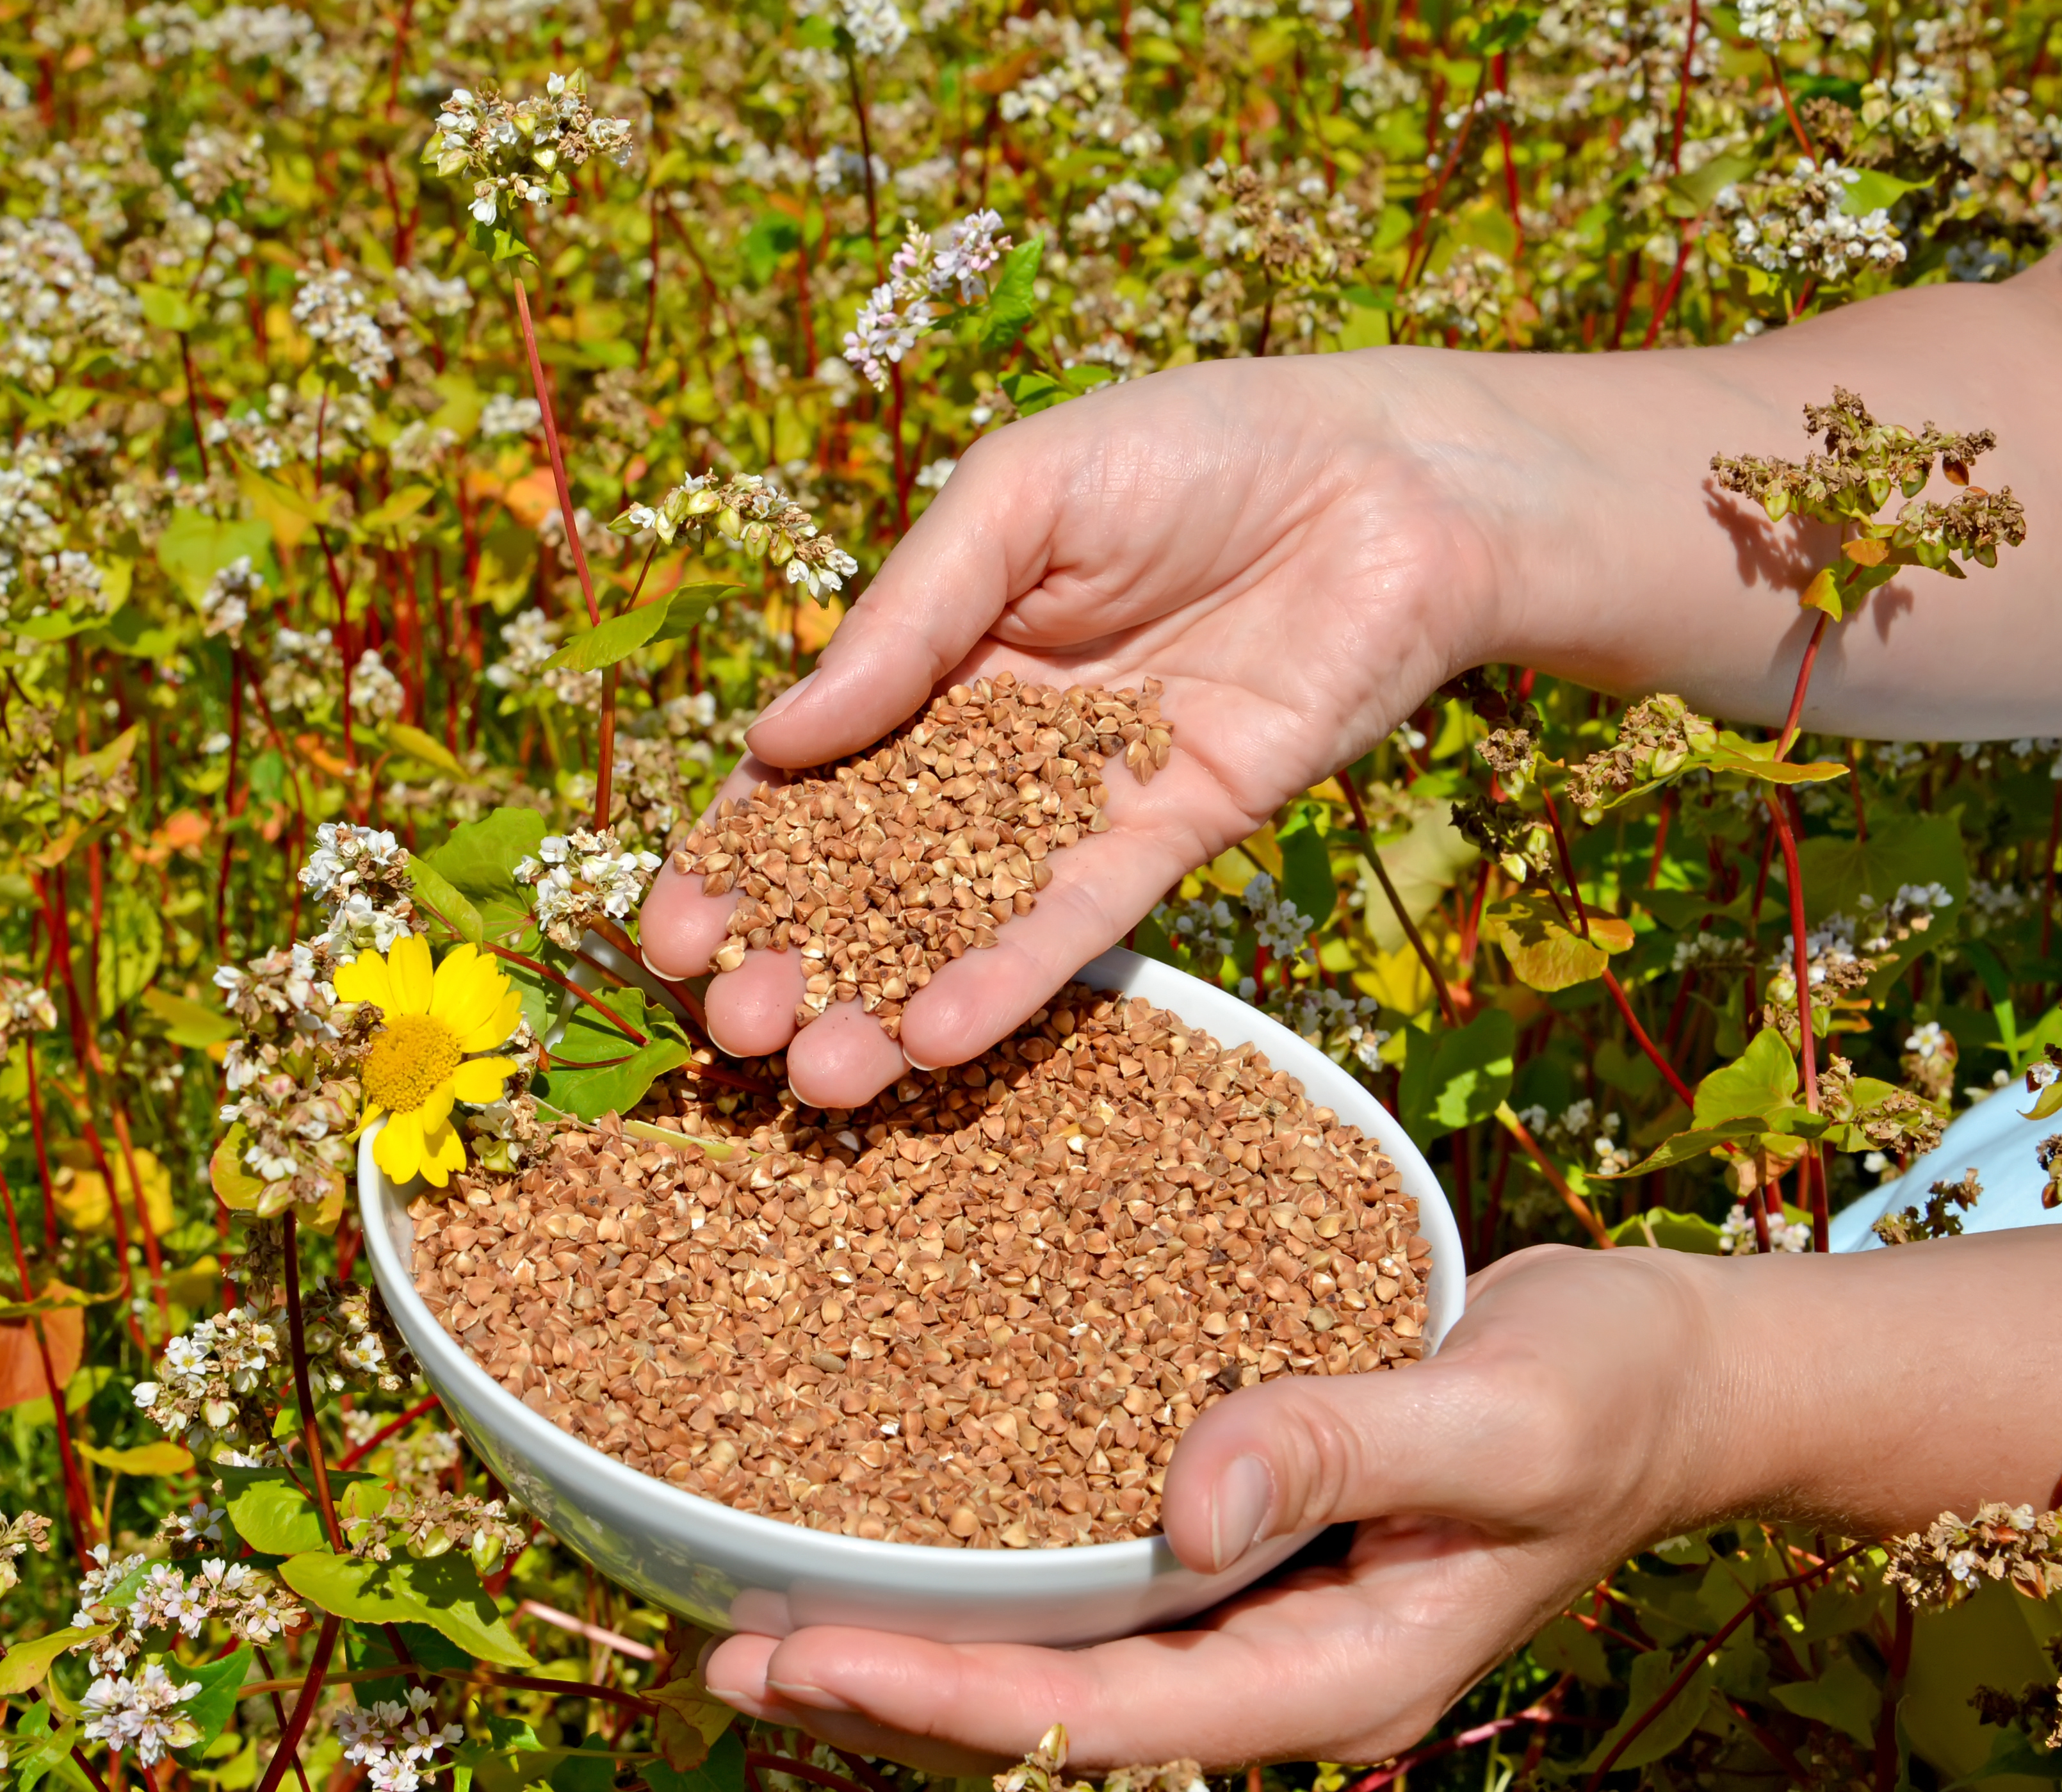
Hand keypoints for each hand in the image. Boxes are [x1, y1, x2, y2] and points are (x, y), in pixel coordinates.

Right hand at [638, 353, 1532, 1107]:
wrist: (1391, 475)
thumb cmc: (1194, 445)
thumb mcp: (1018, 499)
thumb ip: (905, 622)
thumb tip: (774, 740)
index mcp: (933, 656)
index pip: (808, 774)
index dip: (736, 854)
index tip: (671, 936)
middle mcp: (993, 744)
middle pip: (870, 868)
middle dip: (795, 953)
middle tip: (733, 1030)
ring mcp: (1080, 797)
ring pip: (964, 916)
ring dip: (885, 996)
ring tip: (817, 1076)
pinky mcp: (1175, 835)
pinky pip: (1082, 923)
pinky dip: (1013, 981)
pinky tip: (939, 1039)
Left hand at [699, 1244, 1747, 1772]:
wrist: (1678, 1371)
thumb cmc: (1610, 1389)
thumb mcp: (1502, 1414)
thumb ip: (1344, 1445)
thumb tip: (1185, 1506)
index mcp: (1341, 1672)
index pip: (1110, 1715)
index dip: (953, 1699)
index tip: (811, 1662)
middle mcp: (1285, 1665)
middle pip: (1060, 1714)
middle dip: (895, 1693)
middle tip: (727, 1655)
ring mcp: (1269, 1617)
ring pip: (1067, 1663)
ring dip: (923, 1644)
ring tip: (765, 1617)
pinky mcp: (1258, 1549)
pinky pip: (1105, 1588)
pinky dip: (996, 1574)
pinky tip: (904, 1525)